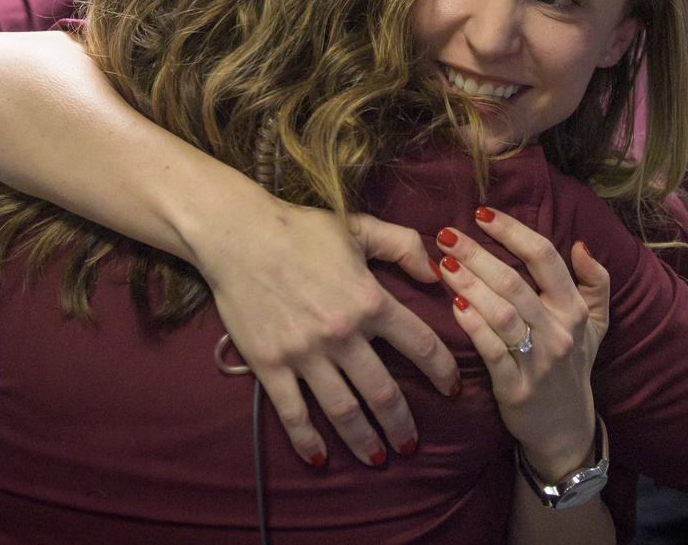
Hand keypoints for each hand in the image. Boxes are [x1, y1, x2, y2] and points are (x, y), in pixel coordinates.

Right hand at [205, 203, 457, 467]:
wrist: (235, 234)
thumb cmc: (298, 228)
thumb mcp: (358, 227)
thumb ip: (402, 245)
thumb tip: (435, 273)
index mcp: (369, 300)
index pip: (421, 345)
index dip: (442, 371)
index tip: (452, 390)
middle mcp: (342, 333)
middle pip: (384, 393)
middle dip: (403, 425)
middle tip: (412, 444)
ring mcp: (305, 353)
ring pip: (344, 411)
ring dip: (365, 441)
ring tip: (378, 458)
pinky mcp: (271, 364)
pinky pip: (294, 413)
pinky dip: (309, 441)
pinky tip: (321, 459)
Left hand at [434, 206, 609, 480]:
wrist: (566, 430)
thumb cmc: (572, 366)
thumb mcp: (595, 325)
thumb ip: (596, 283)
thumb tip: (582, 244)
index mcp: (574, 310)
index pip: (544, 258)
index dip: (512, 231)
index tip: (482, 213)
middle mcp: (558, 332)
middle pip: (514, 283)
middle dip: (477, 254)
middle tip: (447, 234)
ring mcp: (537, 361)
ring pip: (501, 313)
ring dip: (469, 285)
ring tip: (442, 264)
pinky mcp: (515, 387)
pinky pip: (491, 350)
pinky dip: (472, 326)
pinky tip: (453, 305)